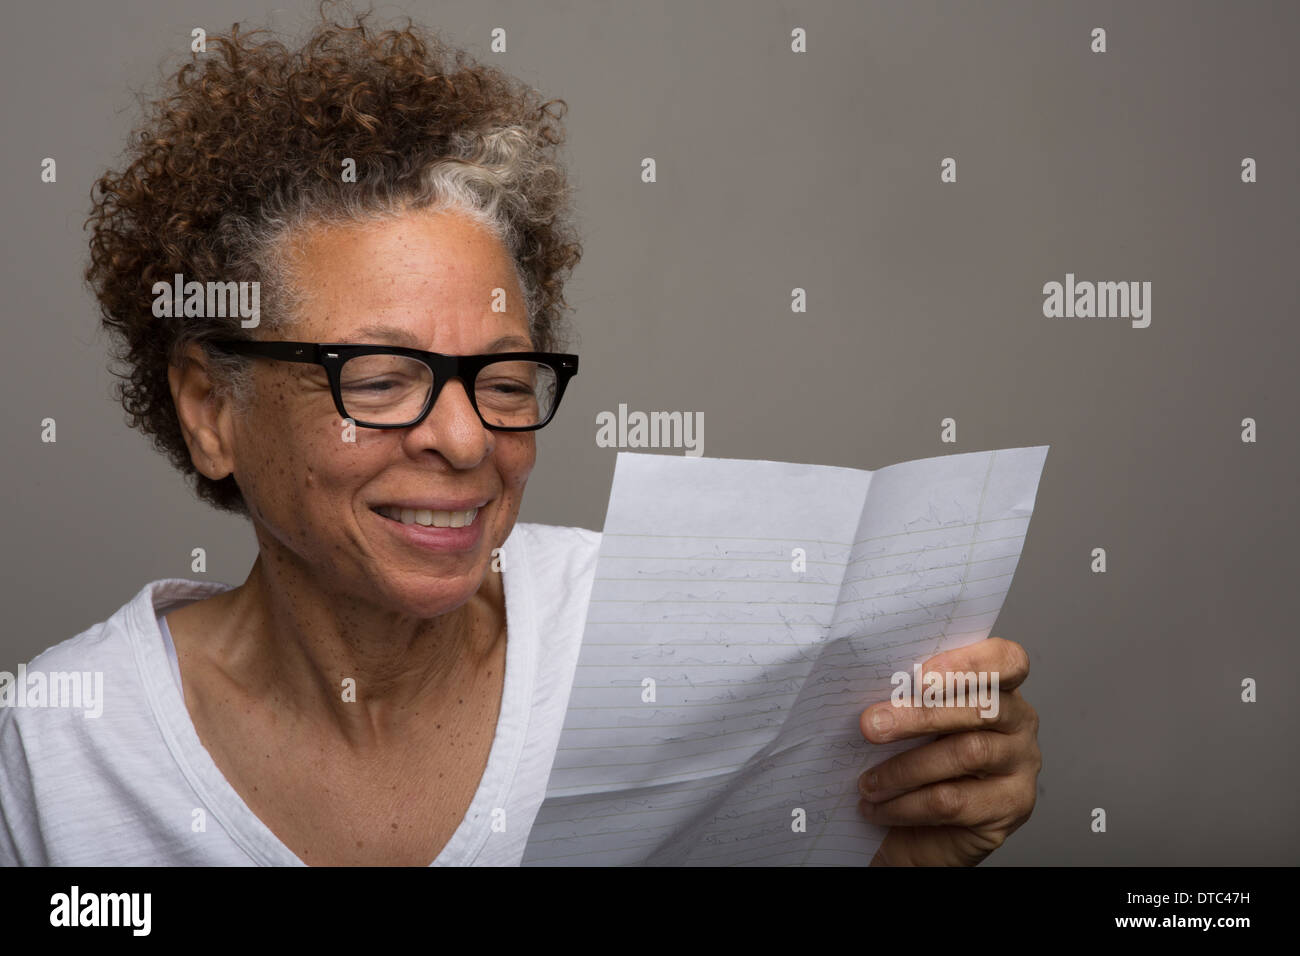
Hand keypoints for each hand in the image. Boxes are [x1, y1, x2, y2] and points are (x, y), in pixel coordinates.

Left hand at [857, 637, 1040, 865]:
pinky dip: (907, 805)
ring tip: (868, 782)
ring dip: (906, 768)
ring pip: (968, 754)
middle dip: (920, 716)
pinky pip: (955, 801)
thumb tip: (872, 698)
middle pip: (982, 708)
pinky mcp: (1011, 806)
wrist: (926, 828)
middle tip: (870, 725)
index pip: (1006, 659)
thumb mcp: (915, 718)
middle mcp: (1020, 720)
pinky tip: (878, 808)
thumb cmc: (919, 756)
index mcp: (999, 685)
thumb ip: (908, 698)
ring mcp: (1021, 764)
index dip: (968, 664)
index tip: (920, 677)